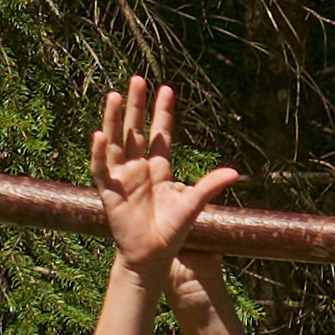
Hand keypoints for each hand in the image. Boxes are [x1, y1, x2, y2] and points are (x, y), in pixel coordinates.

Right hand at [92, 76, 243, 276]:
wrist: (153, 256)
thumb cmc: (172, 230)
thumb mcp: (193, 204)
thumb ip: (210, 186)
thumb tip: (235, 173)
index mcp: (159, 168)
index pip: (160, 133)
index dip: (162, 112)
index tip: (166, 88)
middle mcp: (138, 168)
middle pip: (135, 130)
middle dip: (136, 106)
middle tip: (137, 79)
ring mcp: (122, 178)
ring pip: (115, 142)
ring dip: (113, 120)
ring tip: (113, 96)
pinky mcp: (109, 191)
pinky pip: (100, 168)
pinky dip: (99, 153)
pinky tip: (100, 135)